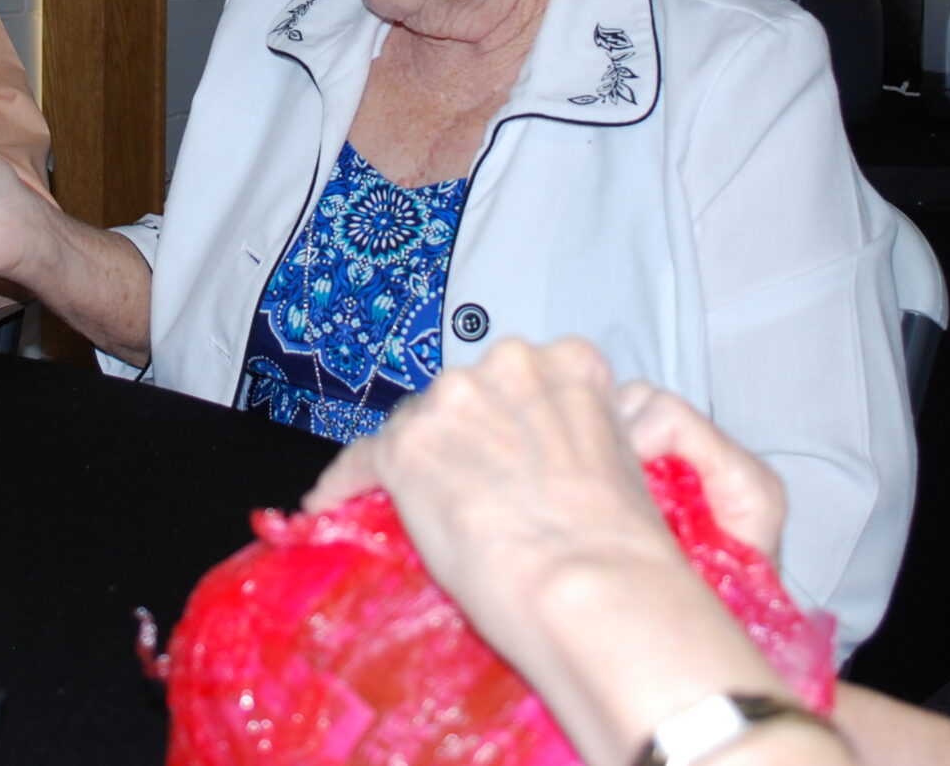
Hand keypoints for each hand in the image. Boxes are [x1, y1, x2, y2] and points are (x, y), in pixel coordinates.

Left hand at [303, 342, 813, 765]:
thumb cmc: (619, 546)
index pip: (518, 379)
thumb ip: (573, 435)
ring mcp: (453, 400)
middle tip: (473, 488)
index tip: (504, 447)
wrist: (590, 585)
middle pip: (464, 395)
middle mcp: (509, 364)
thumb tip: (545, 463)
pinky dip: (344, 484)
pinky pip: (361, 460)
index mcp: (572, 363)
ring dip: (419, 461)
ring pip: (417, 424)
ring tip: (428, 510)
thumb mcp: (620, 463)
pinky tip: (329, 505)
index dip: (507, 419)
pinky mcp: (406, 446)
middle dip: (464, 436)